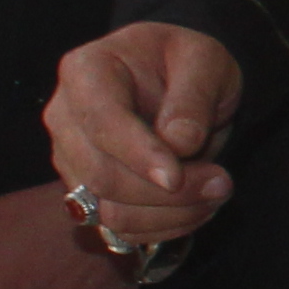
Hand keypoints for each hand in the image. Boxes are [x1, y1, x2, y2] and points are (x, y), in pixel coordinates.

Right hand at [43, 22, 244, 246]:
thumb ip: (192, 97)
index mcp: (85, 71)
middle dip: (167, 192)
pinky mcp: (87, 192)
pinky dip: (164, 226)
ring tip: (217, 192)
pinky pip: (120, 227)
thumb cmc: (188, 63)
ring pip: (109, 211)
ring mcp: (71, 159)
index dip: (139, 155)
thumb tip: (179, 144)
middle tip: (222, 182)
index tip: (177, 176)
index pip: (101, 123)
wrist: (180, 82)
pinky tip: (197, 207)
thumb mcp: (204, 61)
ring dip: (171, 214)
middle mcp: (66, 117)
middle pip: (101, 176)